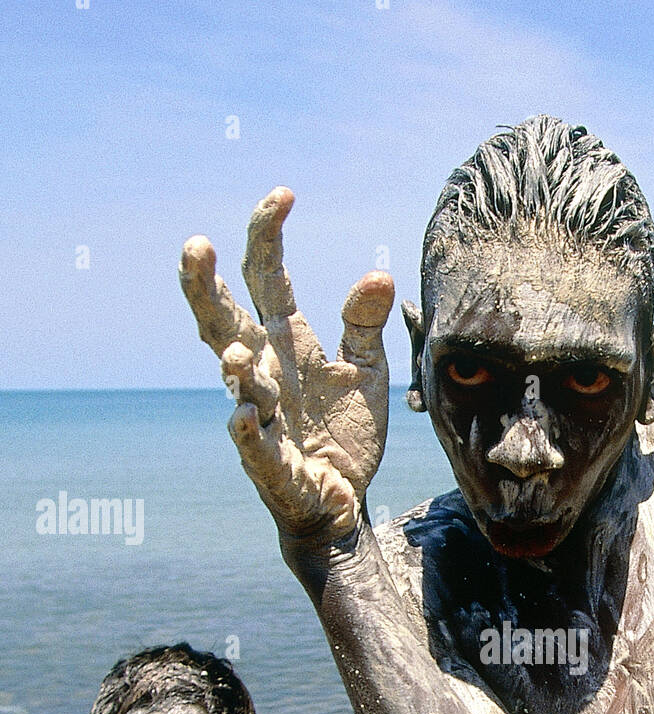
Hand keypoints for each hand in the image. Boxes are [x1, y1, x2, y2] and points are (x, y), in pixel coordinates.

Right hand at [180, 188, 394, 542]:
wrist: (342, 499)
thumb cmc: (344, 430)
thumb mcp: (366, 370)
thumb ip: (364, 323)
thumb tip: (379, 275)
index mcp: (287, 340)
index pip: (266, 278)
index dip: (267, 236)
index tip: (282, 194)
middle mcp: (265, 370)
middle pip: (224, 319)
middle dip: (204, 286)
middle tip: (195, 246)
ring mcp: (263, 413)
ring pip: (239, 383)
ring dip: (236, 367)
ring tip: (237, 354)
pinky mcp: (270, 460)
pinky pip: (254, 443)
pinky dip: (249, 429)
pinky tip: (248, 415)